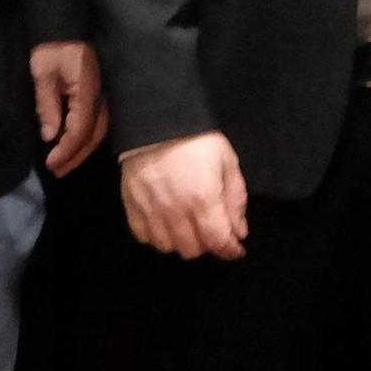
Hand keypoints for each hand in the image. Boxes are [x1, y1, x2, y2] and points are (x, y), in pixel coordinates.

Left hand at [30, 41, 109, 175]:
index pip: (79, 131)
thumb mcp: (44, 75)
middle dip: (75, 156)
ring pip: (98, 132)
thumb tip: (50, 136)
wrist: (67, 28)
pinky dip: (86, 140)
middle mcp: (100, 99)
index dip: (66, 150)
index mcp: (87, 94)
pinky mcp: (99, 97)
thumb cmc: (53, 50)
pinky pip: (97, 124)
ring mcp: (103, 98)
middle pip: (93, 136)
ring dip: (81, 151)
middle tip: (57, 171)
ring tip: (64, 165)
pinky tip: (75, 147)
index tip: (50, 163)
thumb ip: (48, 106)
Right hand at [122, 131, 248, 259]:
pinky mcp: (131, 205)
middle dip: (207, 244)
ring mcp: (150, 210)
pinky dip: (156, 236)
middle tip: (211, 230)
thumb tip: (239, 231)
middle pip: (193, 250)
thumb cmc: (198, 140)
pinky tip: (165, 223)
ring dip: (181, 242)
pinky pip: (143, 236)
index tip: (235, 249)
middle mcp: (175, 211)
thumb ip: (235, 200)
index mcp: (203, 200)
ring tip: (188, 226)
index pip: (218, 241)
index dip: (230, 250)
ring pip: (167, 247)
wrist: (157, 120)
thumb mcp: (227, 163)